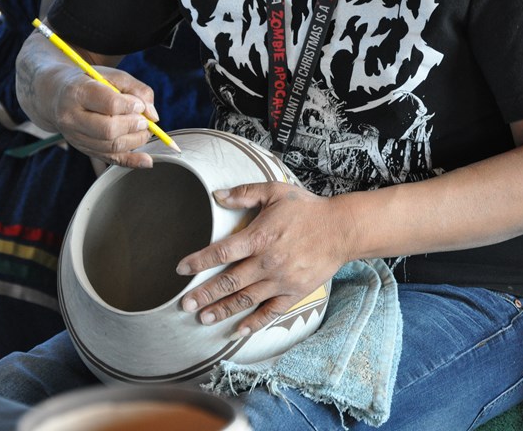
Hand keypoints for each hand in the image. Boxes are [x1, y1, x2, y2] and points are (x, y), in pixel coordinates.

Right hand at [48, 66, 158, 167]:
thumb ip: (137, 90)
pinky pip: (111, 160)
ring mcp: (76, 137)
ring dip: (136, 140)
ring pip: (111, 146)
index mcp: (77, 92)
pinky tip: (147, 161)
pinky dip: (133, 162)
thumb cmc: (89, 82)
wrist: (56, 95)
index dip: (131, 106)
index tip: (139, 105)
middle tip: (143, 121)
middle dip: (134, 126)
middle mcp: (72, 117)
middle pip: (109, 130)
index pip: (109, 104)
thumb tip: (153, 116)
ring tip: (143, 129)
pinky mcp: (85, 150)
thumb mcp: (112, 76)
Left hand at [176, 182, 351, 338]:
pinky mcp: (294, 293)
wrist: (341, 229)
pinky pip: (271, 312)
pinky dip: (254, 323)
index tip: (181, 269)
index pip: (221, 253)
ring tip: (202, 319)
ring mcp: (281, 281)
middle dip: (204, 295)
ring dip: (222, 310)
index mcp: (260, 237)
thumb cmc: (306, 209)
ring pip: (245, 300)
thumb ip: (244, 193)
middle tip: (183, 304)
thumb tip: (216, 195)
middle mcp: (267, 262)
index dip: (199, 262)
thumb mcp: (275, 192)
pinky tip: (239, 331)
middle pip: (229, 282)